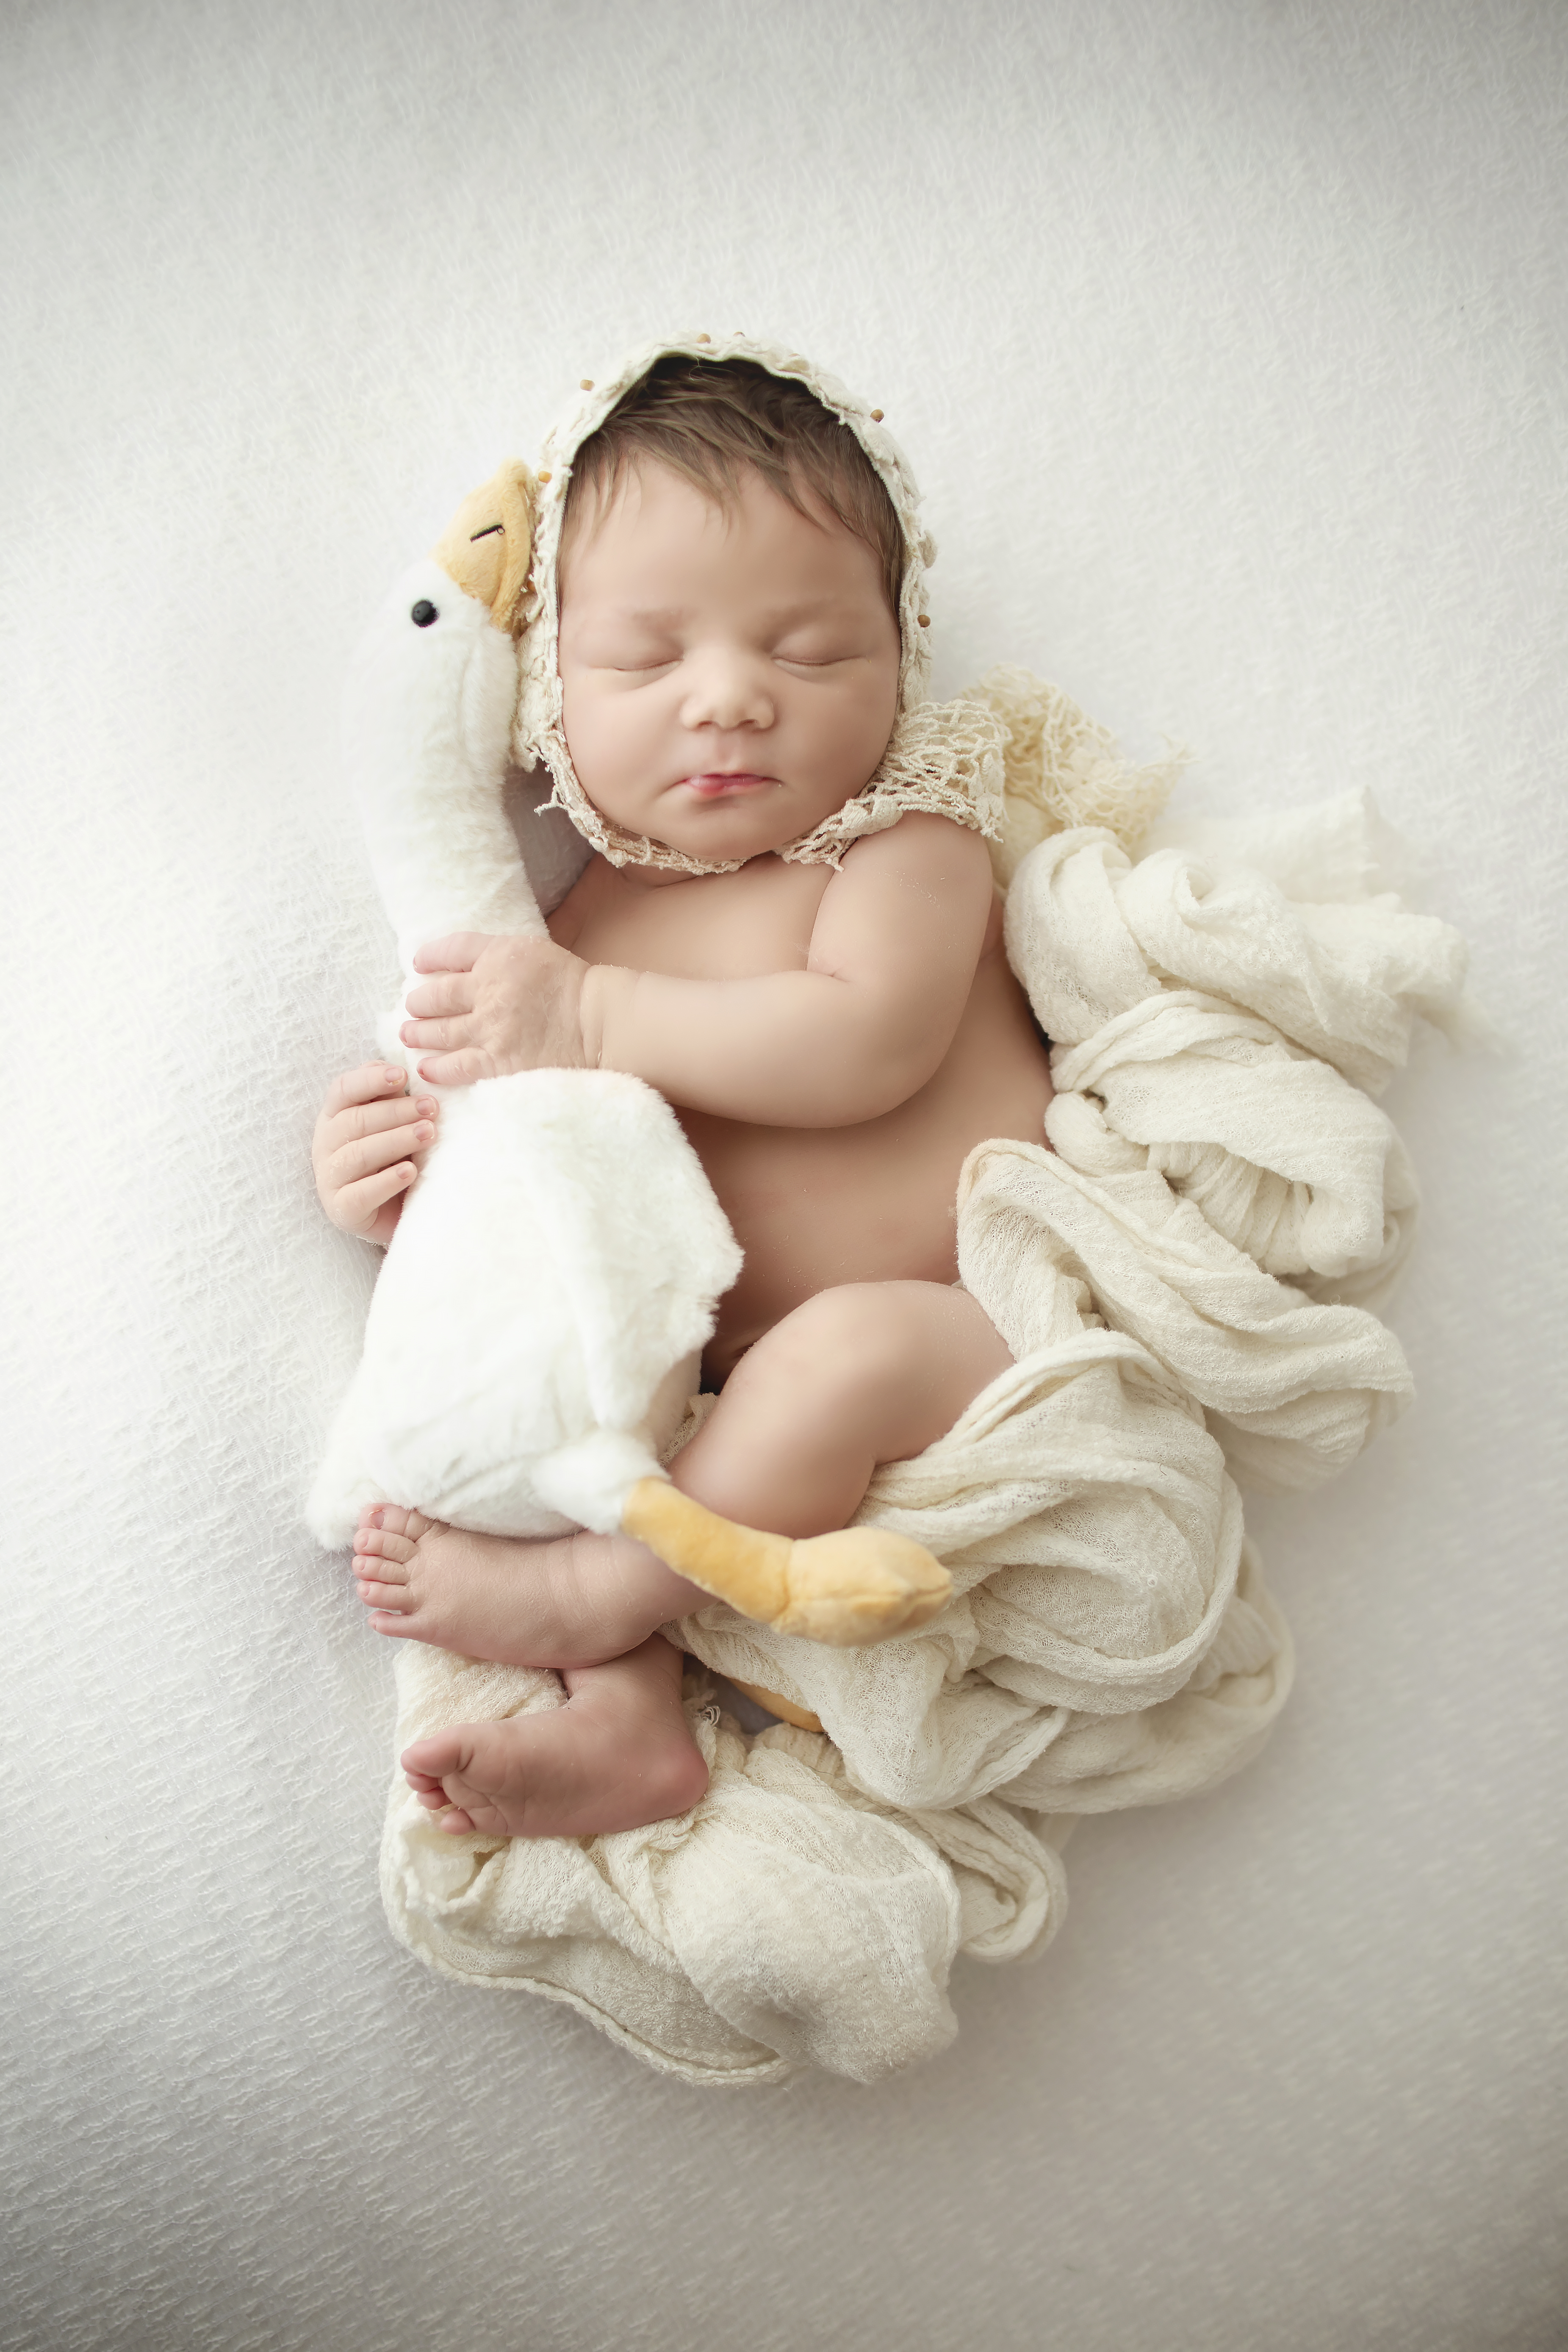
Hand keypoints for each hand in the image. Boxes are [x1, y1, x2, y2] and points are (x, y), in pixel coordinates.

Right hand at [312, 1064, 438, 1245]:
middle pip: (355, 1120)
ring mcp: (329, 1178)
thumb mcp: (393, 1123)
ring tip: (428, 1134)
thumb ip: (392, 1097)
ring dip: (396, 1141)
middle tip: (431, 1108)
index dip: (370, 1080)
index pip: (343, 1089)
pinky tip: (410, 1172)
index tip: (402, 1075)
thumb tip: (401, 1068)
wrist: (395, 1212)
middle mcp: (325, 1143)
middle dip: (396, 1112)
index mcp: (334, 1115)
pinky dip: (386, 1181)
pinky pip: (361, 1194)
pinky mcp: (341, 1209)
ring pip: (358, 1154)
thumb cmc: (393, 1157)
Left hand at [400, 933, 592, 1085]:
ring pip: (439, 1031)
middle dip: (419, 1001)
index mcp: (498, 956)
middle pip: (437, 994)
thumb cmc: (572, 985)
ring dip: (418, 1033)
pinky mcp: (497, 1061)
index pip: (451, 950)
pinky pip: (455, 1066)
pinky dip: (436, 1068)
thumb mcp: (534, 951)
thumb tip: (465, 963)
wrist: (599, 1022)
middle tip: (411, 1006)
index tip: (419, 965)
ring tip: (408, 1034)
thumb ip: (499, 954)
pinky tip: (425, 1068)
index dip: (430, 956)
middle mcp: (487, 990)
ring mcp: (490, 1029)